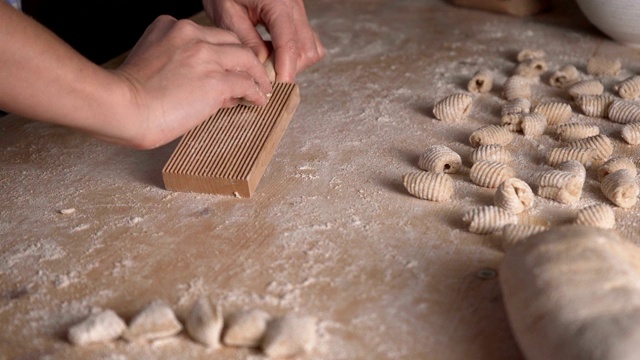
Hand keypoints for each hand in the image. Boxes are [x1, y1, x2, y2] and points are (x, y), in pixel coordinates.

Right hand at [112, 15, 271, 148]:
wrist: (122, 107)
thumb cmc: (128, 96)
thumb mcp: (152, 66)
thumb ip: (180, 68)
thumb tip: (210, 86)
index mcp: (169, 27)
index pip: (206, 36)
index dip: (219, 53)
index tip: (224, 67)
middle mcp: (190, 35)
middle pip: (230, 40)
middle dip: (242, 58)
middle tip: (251, 73)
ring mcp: (205, 56)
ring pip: (245, 58)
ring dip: (257, 74)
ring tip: (262, 87)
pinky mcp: (216, 80)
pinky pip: (246, 83)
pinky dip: (256, 92)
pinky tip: (259, 100)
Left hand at [203, 0, 324, 81]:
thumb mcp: (227, 12)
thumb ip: (246, 40)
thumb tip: (261, 65)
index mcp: (278, 4)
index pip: (289, 45)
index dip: (285, 70)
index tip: (277, 88)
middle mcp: (294, 6)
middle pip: (306, 49)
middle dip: (289, 68)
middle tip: (266, 76)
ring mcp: (298, 9)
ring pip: (311, 47)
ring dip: (294, 62)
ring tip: (269, 63)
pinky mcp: (296, 14)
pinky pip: (307, 40)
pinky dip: (295, 53)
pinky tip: (274, 53)